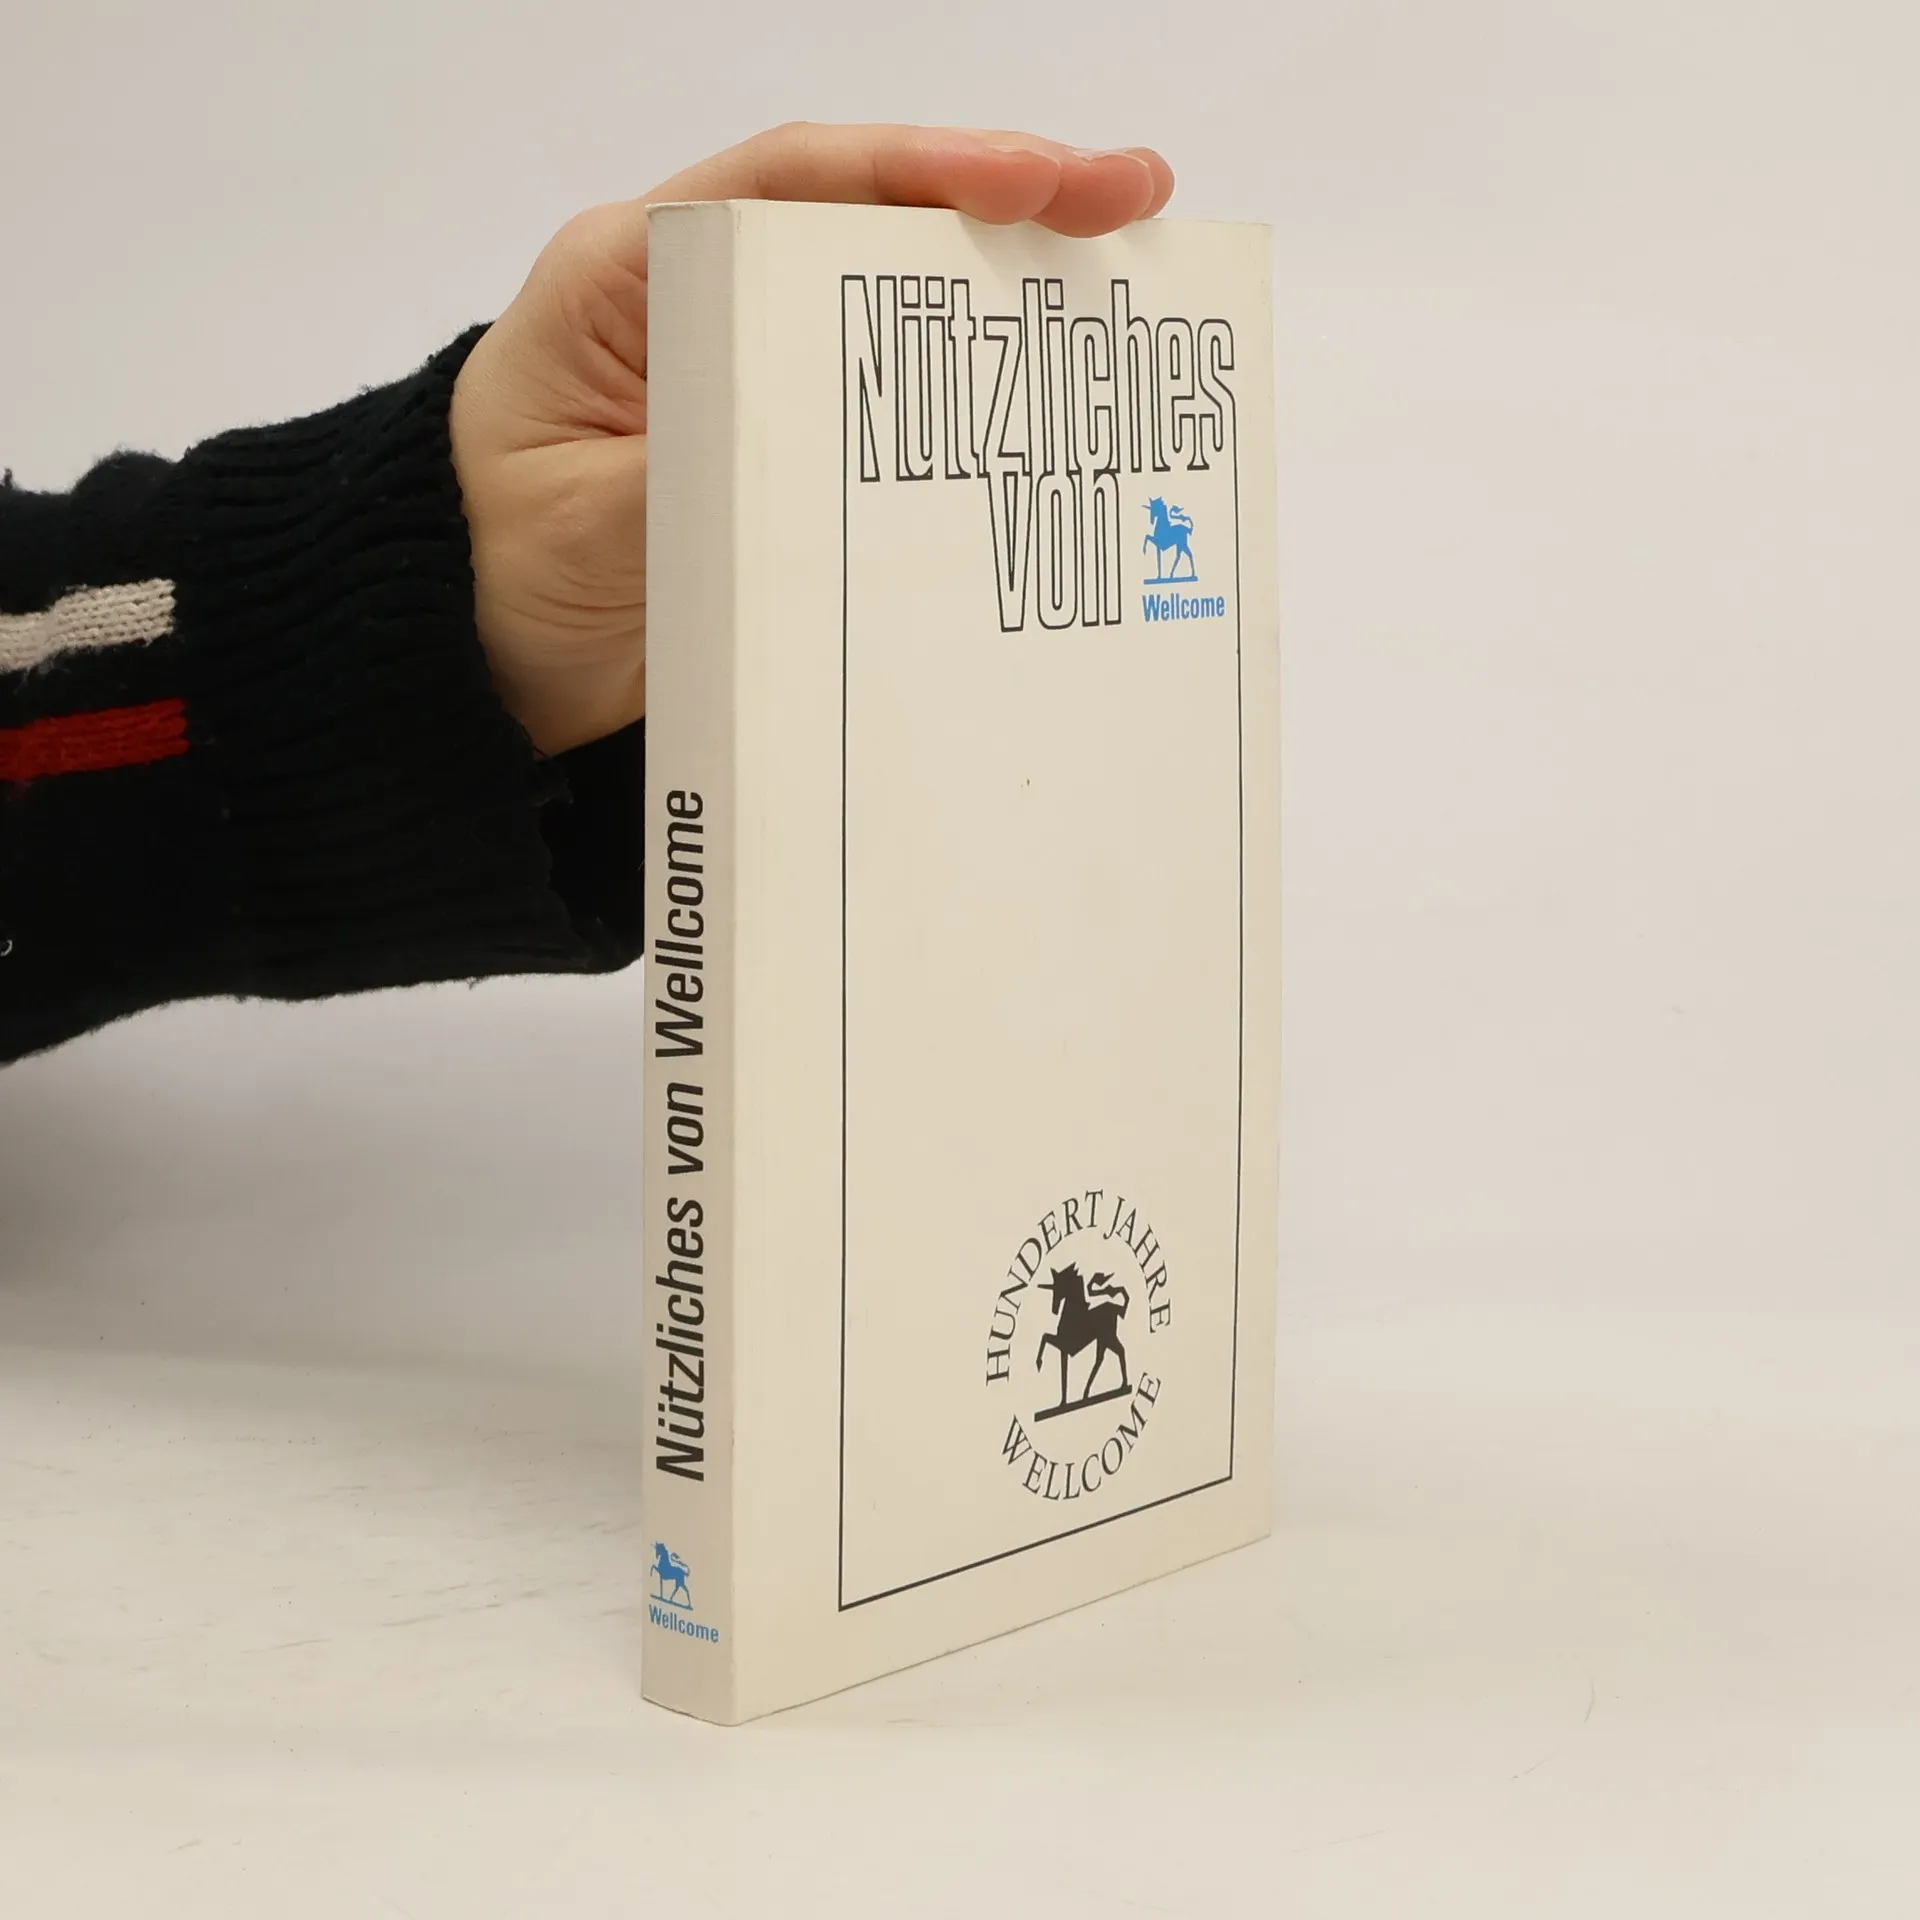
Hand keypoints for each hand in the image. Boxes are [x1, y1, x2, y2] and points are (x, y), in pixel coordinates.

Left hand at [448, 122, 1174, 755]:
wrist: (480, 667)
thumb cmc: (497, 575)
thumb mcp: (580, 528)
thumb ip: (685, 479)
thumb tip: (807, 455)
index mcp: (630, 278)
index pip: (788, 182)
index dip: (917, 170)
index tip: (1029, 180)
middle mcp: (701, 302)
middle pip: (864, 220)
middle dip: (1003, 200)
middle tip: (1129, 199)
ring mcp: (752, 373)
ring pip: (891, 302)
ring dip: (1004, 290)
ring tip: (1127, 277)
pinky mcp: (784, 449)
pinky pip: (890, 402)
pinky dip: (969, 392)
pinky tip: (1049, 397)